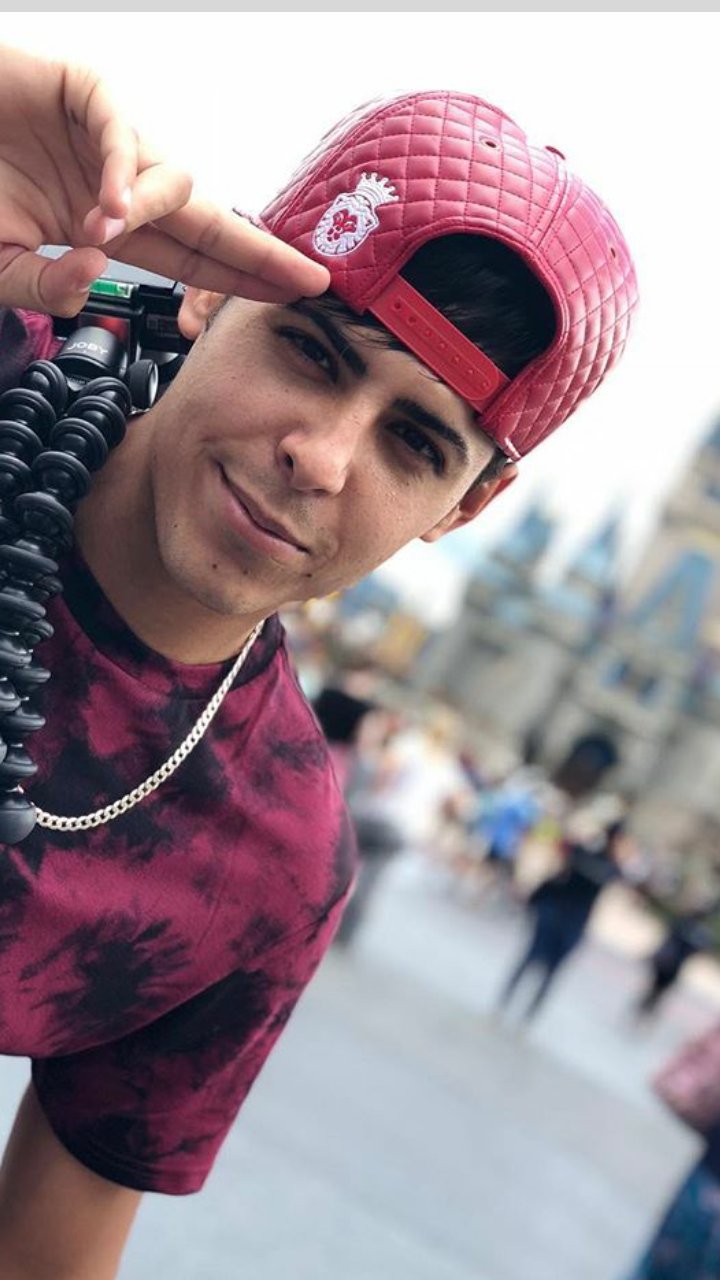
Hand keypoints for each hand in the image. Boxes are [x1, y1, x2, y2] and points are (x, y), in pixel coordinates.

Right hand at [0, 44, 329, 315]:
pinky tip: (108, 205)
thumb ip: (46, 289)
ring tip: (97, 231)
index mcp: (113, 228)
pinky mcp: (85, 95)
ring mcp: (109, 142)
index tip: (291, 298)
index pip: (194, 258)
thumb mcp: (3, 267)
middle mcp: (123, 186)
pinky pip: (123, 131)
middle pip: (210, 222)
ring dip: (150, 211)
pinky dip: (122, 169)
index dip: (242, 277)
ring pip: (171, 180)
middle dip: (260, 253)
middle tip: (308, 279)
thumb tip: (98, 280)